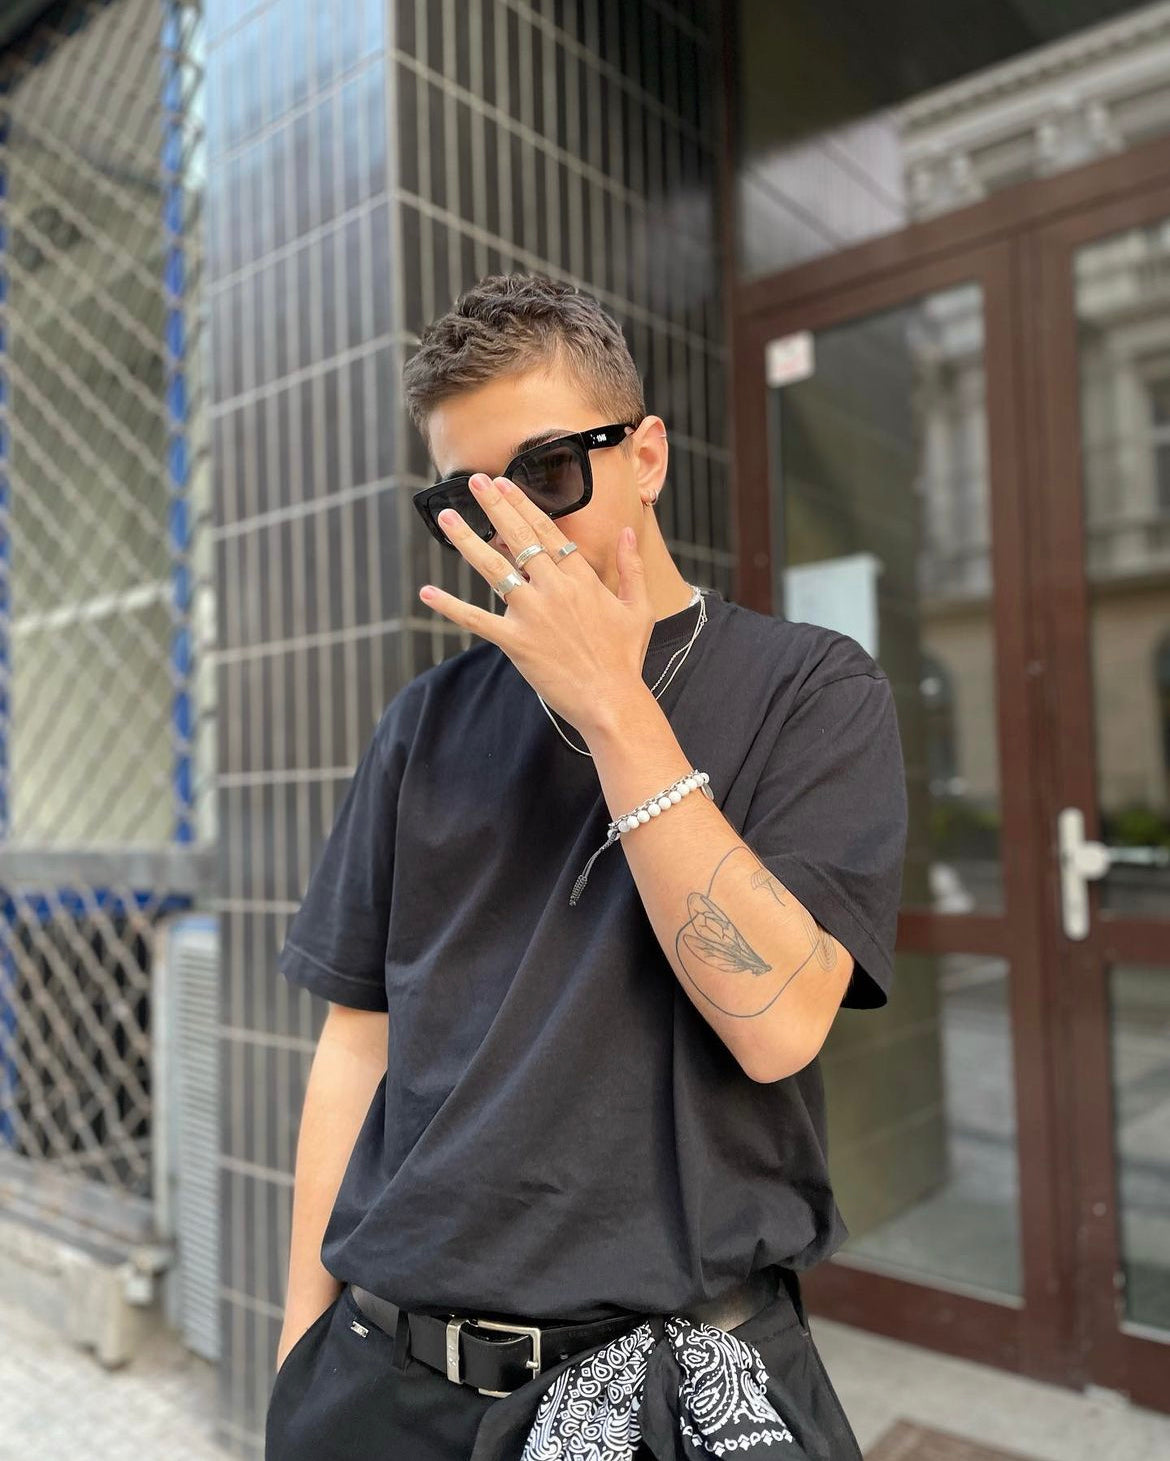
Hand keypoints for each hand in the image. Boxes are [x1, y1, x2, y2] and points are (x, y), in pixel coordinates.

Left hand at [418, 473, 653, 736]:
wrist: (611, 700)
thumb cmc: (625, 657)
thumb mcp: (639, 608)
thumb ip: (632, 567)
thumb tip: (627, 532)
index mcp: (581, 578)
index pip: (547, 531)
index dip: (523, 505)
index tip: (505, 484)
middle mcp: (554, 589)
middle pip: (519, 538)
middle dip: (495, 506)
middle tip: (475, 482)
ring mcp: (532, 614)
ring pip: (493, 568)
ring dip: (467, 541)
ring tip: (447, 518)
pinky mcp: (515, 642)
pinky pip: (476, 621)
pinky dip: (450, 608)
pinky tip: (427, 593)